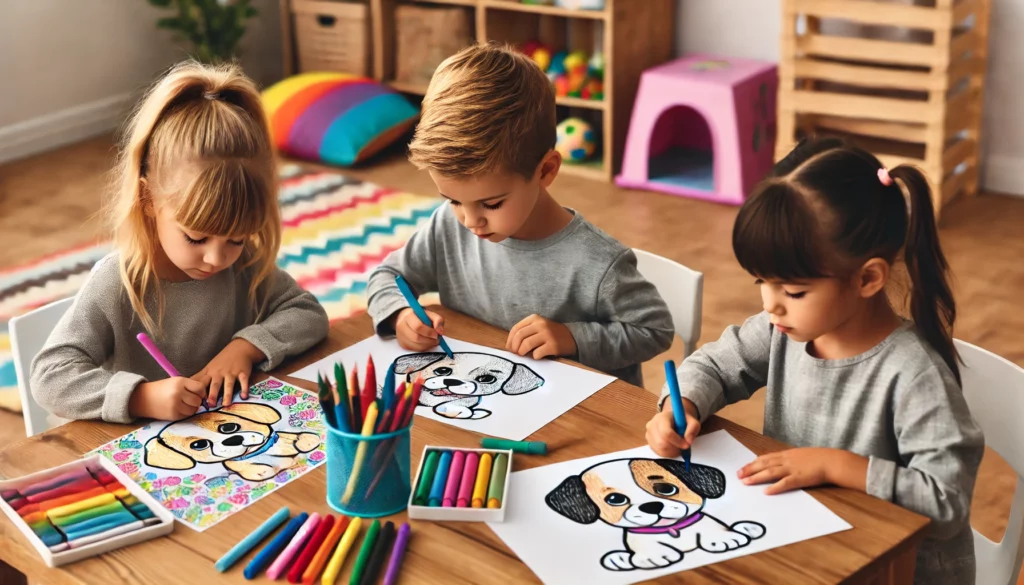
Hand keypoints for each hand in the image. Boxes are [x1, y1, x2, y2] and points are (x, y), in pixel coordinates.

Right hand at [129, 377, 205, 420]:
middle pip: (198, 400)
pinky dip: (185, 413)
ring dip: (192, 408)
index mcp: (180, 382)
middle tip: (190, 399)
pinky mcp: (173, 415)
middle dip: (196, 401)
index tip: (198, 393)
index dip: (201, 392)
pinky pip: (186, 415)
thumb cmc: (163, 389)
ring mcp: (175, 405)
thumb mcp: (176, 381)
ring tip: (184, 404)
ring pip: (194, 409)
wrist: (144, 398)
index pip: (200, 388)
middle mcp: (178, 393)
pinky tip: (179, 409)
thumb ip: (190, 386)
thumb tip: (205, 396)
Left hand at [193, 339, 264, 406]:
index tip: (195, 401)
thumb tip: (183, 386)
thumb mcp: (208, 367)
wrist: (239, 349)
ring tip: (226, 404)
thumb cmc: (222, 361)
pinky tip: (244, 397)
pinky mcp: (242, 373)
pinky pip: (243, 381)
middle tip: (210, 405)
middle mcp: (220, 373)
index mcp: (210, 373)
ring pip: (228, 384)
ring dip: (227, 394)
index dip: (198, 391)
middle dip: (212, 394)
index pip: (202, 383)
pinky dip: (244, 389)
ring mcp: (231, 373)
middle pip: (215, 384)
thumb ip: (198, 378)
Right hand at [393, 308, 445, 351]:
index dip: (429, 332)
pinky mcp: (402, 344)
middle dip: (429, 340)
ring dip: (427, 345)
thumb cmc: (420, 317)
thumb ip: (438, 320)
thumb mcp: (430, 314)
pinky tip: (427, 343)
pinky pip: (415, 350)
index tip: (436, 334)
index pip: (418, 326)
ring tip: (433, 341)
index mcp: (408, 316)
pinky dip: (424, 348)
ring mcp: (401, 336)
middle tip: (436, 339)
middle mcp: (401, 326)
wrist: (406, 319)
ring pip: (416, 346)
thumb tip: (440, 332)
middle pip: (416, 338)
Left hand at [505, 314, 576, 359]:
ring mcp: (547, 334)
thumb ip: (525, 332)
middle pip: (519, 336)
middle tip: (516, 354)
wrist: (572, 337)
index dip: (510, 340)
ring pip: (526, 344)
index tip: (510, 349)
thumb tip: (510, 346)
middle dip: (514, 348)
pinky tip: (537, 356)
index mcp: (535, 318)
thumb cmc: (551, 334)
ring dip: (522, 352)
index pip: (516, 329)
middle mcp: (541, 324)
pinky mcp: (553, 345)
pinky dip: (534, 357)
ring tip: (524, 355)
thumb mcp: (538, 327)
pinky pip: (537, 353)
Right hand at [645, 398, 699, 457]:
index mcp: (661, 417)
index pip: (666, 432)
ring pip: (660, 450)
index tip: (687, 445)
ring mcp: (648, 435)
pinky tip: (673, 447)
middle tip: (683, 446)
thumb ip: (693, 428)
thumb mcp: (692, 421)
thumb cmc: (682, 420)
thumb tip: (688, 442)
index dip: (677, 441)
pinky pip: (659, 453)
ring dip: (673, 452)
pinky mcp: (649, 443)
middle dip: (675, 448)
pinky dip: (668, 454)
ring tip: (678, 446)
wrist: (672, 419)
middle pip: (662, 443)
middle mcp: (652, 425)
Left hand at [737, 447, 867, 494]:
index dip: (753, 462)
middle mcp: (787, 460)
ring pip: (770, 472)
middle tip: (738, 475)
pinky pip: (785, 483)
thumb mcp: (802, 455)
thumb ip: (791, 459)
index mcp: (787, 454)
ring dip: (756, 477)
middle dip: (749, 469)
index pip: (766, 457)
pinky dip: (774, 487)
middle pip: (764, 463)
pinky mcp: (799, 478)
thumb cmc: (820, 459)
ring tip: (745, 482)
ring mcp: (792, 469)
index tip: (743, 467)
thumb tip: (781, 463)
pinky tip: (766, 491)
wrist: (833, 461)